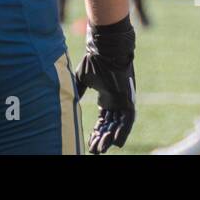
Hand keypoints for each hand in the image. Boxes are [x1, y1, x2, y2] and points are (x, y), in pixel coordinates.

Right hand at [75, 15, 135, 153]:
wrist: (105, 49)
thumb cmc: (94, 61)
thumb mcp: (82, 79)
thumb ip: (78, 91)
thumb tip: (69, 100)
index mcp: (106, 98)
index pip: (102, 121)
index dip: (96, 132)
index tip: (89, 143)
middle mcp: (116, 102)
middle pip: (109, 126)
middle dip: (101, 138)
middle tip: (94, 150)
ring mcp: (123, 101)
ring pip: (118, 125)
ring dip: (109, 137)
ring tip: (101, 148)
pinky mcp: (129, 99)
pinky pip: (128, 120)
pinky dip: (123, 131)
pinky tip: (116, 142)